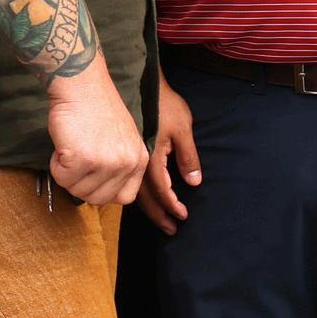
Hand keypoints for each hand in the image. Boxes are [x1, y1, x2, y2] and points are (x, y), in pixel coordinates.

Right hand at [43, 68, 150, 210]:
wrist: (82, 86)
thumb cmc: (97, 111)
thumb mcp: (122, 141)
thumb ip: (120, 166)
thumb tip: (103, 192)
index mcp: (140, 160)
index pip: (124, 198)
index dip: (102, 191)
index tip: (92, 178)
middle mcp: (127, 163)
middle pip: (98, 198)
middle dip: (80, 184)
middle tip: (76, 160)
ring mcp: (107, 162)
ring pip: (77, 191)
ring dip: (67, 174)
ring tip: (72, 148)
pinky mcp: (83, 159)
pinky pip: (61, 178)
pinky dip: (55, 165)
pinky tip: (64, 145)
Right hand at [139, 79, 200, 233]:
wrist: (134, 86)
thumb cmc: (163, 105)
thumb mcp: (182, 128)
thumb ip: (187, 156)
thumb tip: (193, 183)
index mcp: (151, 158)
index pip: (162, 190)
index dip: (172, 206)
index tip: (182, 217)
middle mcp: (136, 164)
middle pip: (145, 198)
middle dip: (159, 215)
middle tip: (171, 231)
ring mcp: (127, 160)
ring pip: (134, 192)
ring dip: (148, 209)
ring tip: (160, 221)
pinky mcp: (123, 156)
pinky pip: (129, 182)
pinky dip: (137, 196)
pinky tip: (142, 201)